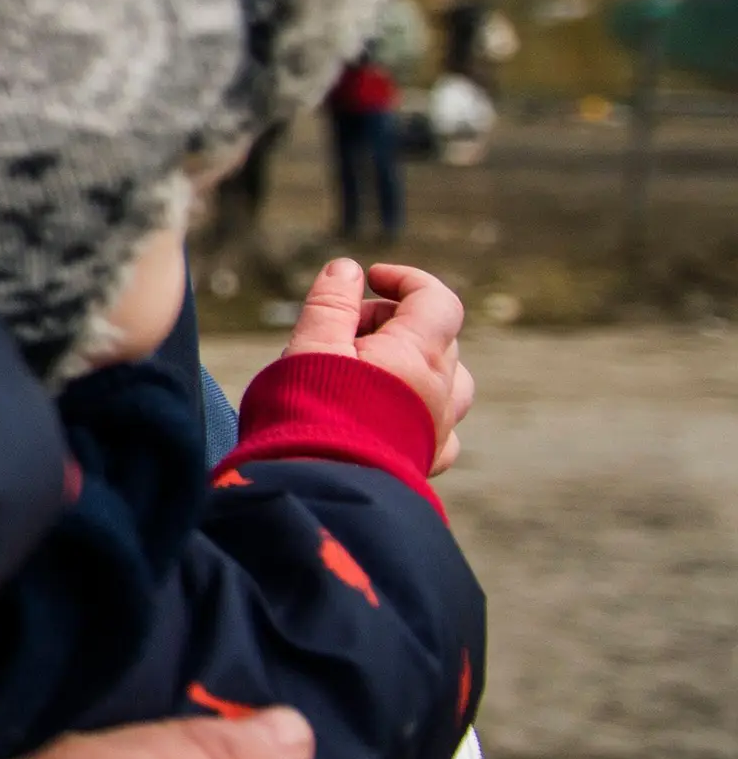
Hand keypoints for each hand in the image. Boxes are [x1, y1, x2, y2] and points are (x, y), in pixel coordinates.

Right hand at [285, 256, 474, 471]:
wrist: (320, 488)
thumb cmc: (309, 413)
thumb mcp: (310, 346)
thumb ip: (331, 304)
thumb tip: (347, 269)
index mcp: (416, 354)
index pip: (435, 299)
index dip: (406, 279)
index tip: (371, 279)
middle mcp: (439, 389)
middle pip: (435, 335)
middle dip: (392, 320)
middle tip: (341, 330)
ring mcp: (438, 426)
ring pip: (449, 379)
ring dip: (417, 362)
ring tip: (370, 369)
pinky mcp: (427, 459)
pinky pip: (442, 426)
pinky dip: (424, 409)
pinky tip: (394, 414)